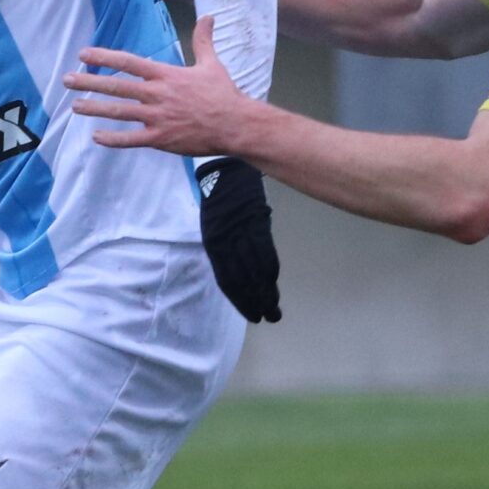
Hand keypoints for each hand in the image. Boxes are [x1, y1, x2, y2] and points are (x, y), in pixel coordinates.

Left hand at [68, 17, 255, 158]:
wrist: (235, 124)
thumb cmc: (223, 94)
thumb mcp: (211, 63)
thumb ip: (203, 40)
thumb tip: (208, 16)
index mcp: (165, 75)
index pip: (128, 62)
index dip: (104, 57)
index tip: (84, 54)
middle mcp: (157, 94)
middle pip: (117, 86)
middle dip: (89, 82)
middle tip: (67, 79)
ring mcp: (157, 117)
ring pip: (119, 112)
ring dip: (94, 108)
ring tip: (74, 106)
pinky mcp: (161, 139)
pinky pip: (131, 139)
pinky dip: (113, 139)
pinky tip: (96, 137)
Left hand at [194, 157, 281, 323]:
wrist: (225, 171)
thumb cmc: (220, 201)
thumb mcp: (215, 228)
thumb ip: (227, 251)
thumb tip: (244, 274)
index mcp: (213, 245)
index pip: (227, 281)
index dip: (240, 301)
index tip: (253, 315)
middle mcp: (224, 242)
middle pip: (242, 280)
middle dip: (256, 301)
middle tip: (269, 317)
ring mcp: (240, 233)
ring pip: (255, 270)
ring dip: (266, 291)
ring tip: (275, 307)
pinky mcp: (255, 222)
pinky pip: (265, 251)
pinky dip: (270, 270)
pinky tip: (275, 282)